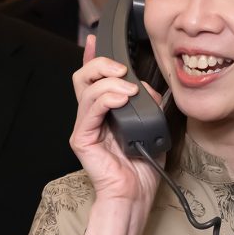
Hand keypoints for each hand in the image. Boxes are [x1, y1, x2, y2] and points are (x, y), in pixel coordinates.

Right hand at [70, 35, 163, 208]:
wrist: (135, 195)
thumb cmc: (142, 167)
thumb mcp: (152, 126)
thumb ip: (148, 104)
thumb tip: (148, 88)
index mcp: (105, 112)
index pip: (93, 78)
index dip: (93, 56)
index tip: (97, 39)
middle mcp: (91, 117)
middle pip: (83, 77)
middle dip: (101, 64)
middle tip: (122, 68)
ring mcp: (84, 127)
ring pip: (86, 89)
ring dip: (109, 82)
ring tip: (128, 90)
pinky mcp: (81, 139)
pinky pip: (89, 110)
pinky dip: (106, 98)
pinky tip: (121, 99)